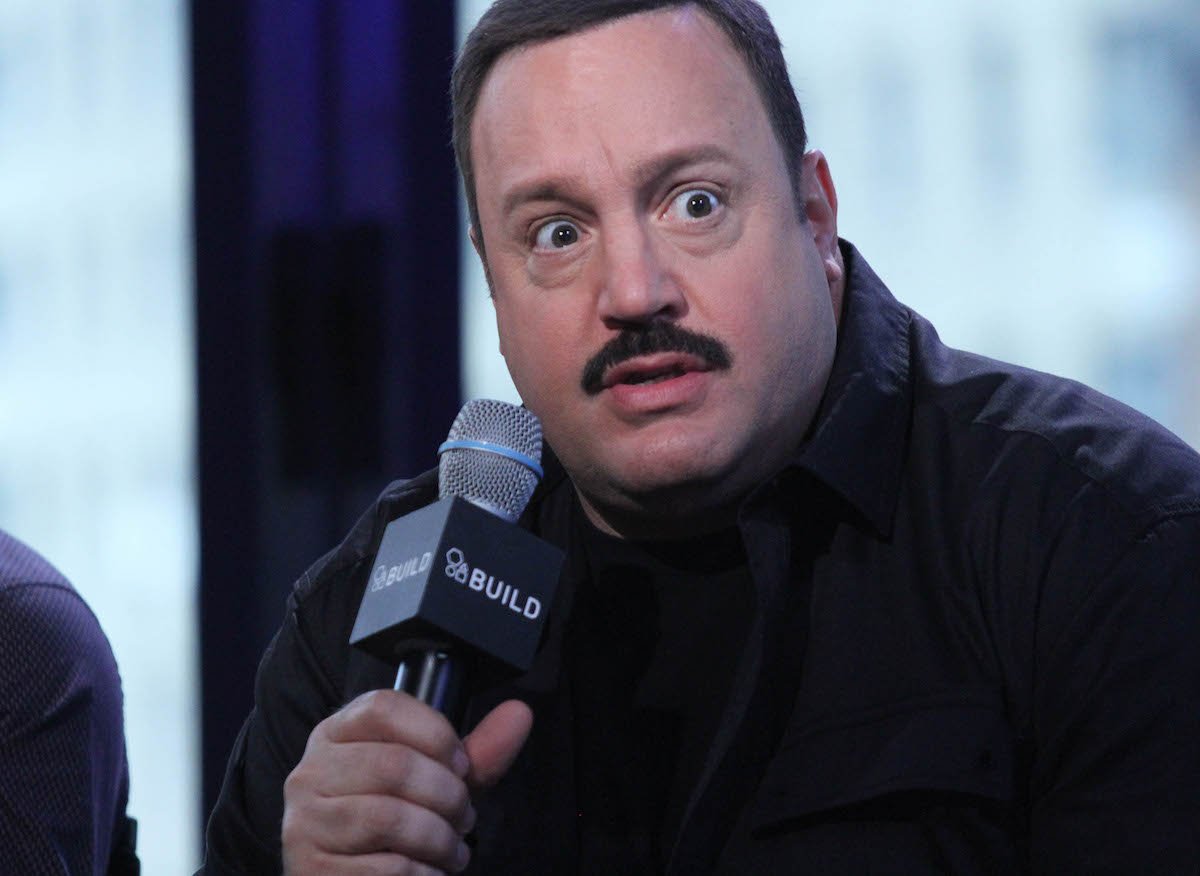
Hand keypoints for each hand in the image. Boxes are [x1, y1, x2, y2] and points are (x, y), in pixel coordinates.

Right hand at [281, 689, 532, 874]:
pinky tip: (428, 872)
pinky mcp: (311, 871)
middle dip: (448, 796)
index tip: (461, 764)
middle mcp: (310, 773)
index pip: (383, 707)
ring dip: (439, 839)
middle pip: (394, 764)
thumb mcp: (436, 782)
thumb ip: (477, 752)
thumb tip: (520, 714)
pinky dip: (422, 873)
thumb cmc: (395, 827)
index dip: (435, 733)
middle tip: (464, 817)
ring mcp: (305, 823)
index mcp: (337, 735)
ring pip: (390, 817)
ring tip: (451, 848)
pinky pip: (385, 868)